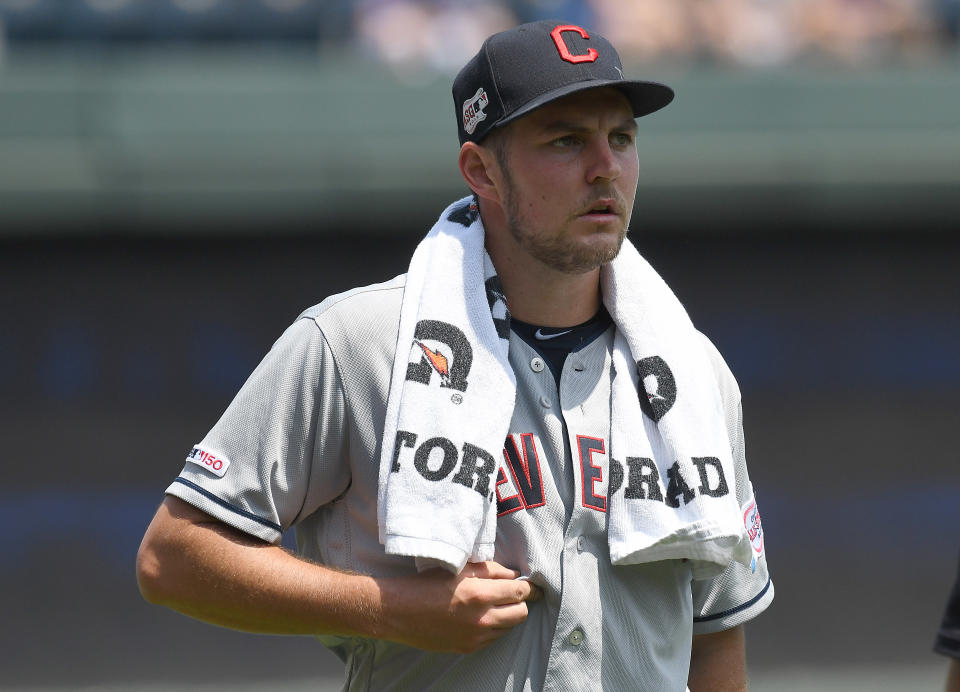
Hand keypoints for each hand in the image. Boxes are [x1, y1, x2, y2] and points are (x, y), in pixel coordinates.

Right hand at [375, 560, 541, 653]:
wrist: (399, 612)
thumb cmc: (427, 584)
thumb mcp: (459, 568)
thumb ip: (491, 570)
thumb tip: (513, 575)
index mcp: (480, 594)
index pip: (520, 591)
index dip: (530, 587)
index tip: (534, 585)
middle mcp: (481, 618)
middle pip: (521, 613)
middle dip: (521, 602)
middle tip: (512, 593)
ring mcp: (475, 637)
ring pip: (508, 627)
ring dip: (507, 615)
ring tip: (493, 604)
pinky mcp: (468, 648)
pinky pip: (492, 638)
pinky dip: (493, 627)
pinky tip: (479, 617)